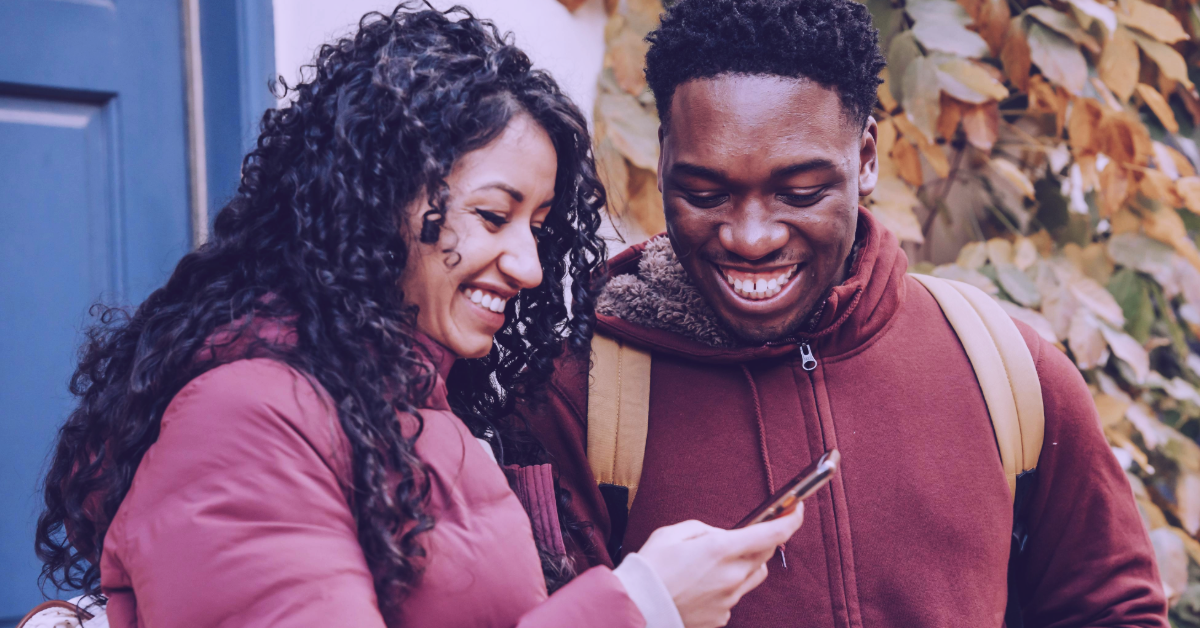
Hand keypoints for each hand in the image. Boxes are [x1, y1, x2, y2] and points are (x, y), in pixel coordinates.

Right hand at [634, 504, 804, 627]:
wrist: (638, 607)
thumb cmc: (652, 567)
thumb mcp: (674, 533)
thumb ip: (705, 530)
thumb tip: (722, 535)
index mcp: (721, 550)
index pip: (772, 534)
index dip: (790, 520)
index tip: (796, 509)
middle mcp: (732, 576)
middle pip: (765, 555)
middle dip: (760, 542)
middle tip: (741, 536)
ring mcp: (729, 599)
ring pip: (753, 576)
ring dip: (745, 564)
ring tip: (715, 563)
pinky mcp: (722, 616)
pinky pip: (735, 596)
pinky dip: (726, 586)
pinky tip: (702, 586)